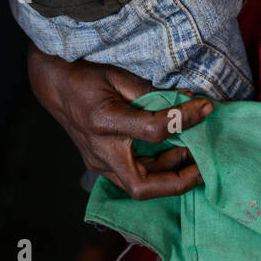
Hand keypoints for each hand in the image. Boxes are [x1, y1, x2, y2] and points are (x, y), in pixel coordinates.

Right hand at [27, 46, 212, 198]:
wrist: (54, 84)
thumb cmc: (86, 74)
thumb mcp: (120, 75)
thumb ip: (153, 91)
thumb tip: (188, 98)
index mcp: (104, 122)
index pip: (155, 131)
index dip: (185, 119)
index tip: (206, 107)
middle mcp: (99, 150)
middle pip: (142, 186)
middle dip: (178, 181)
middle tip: (204, 165)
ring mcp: (97, 162)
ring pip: (138, 186)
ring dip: (169, 175)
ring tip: (194, 153)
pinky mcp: (100, 164)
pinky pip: (132, 176)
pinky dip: (156, 170)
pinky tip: (173, 152)